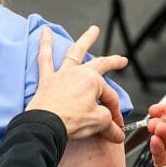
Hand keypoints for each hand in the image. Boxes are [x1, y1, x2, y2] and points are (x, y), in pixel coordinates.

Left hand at [26, 26, 127, 142]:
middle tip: (121, 60)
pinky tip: (44, 32)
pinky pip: (44, 58)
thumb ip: (110, 126)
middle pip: (100, 65)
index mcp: (93, 81)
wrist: (45, 126)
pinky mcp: (46, 80)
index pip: (110, 96)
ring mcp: (61, 74)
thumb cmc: (70, 121)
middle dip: (113, 63)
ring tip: (92, 31)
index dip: (115, 112)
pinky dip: (44, 44)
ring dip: (85, 40)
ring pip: (75, 52)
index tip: (115, 125)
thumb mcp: (98, 123)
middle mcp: (77, 73)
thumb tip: (118, 135)